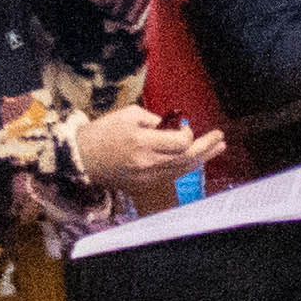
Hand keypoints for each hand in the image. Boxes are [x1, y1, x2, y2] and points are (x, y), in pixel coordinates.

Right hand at [77, 106, 219, 185]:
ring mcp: (146, 178)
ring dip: (202, 158)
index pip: (181, 143)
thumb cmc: (103, 132)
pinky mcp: (143, 186)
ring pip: (182, 170)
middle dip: (206, 147)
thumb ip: (154, 120)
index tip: (184, 127)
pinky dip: (186, 167)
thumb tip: (174, 126)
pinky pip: (171, 176)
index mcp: (142, 143)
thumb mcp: (128, 115)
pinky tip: (197, 159)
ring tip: (218, 148)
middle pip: (187, 158)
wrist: (80, 157)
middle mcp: (147, 163)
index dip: (188, 134)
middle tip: (220, 138)